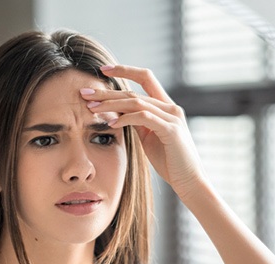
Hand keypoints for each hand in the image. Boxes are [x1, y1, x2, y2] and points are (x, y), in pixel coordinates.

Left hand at [80, 65, 205, 198]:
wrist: (189, 181)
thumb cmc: (170, 162)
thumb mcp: (149, 138)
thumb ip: (137, 122)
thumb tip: (117, 112)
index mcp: (166, 106)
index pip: (145, 78)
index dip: (124, 70)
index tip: (102, 70)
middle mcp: (171, 107)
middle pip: (134, 92)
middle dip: (107, 92)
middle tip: (84, 93)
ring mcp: (172, 117)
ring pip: (136, 102)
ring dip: (111, 104)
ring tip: (92, 108)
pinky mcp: (171, 130)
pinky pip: (144, 118)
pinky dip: (126, 118)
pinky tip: (111, 123)